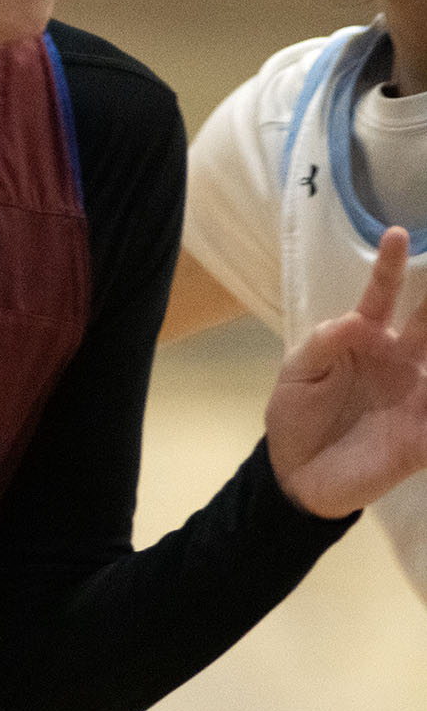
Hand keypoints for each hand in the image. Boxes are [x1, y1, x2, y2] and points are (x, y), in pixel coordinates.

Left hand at [265, 228, 426, 515]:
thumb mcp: (295, 375)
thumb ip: (321, 345)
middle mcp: (402, 360)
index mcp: (368, 339)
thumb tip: (354, 320)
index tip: (397, 234)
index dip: (390, 266)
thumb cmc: (296, 417)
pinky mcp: (423, 438)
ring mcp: (417, 397)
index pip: (383, 296)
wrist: (297, 476)